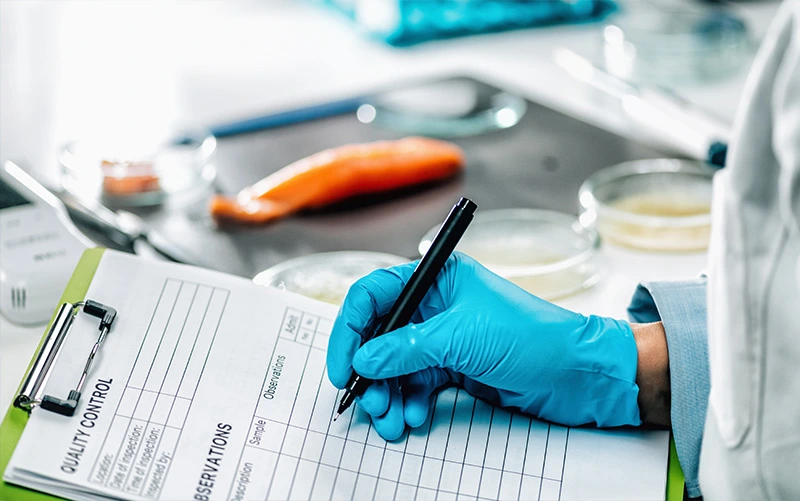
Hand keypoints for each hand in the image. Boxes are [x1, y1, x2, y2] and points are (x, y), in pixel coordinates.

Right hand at [327, 253, 641, 439]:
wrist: (579, 375)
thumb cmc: (535, 337)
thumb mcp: (463, 338)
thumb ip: (407, 348)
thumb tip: (364, 359)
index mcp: (437, 279)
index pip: (374, 294)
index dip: (351, 329)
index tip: (344, 365)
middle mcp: (435, 306)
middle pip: (380, 336)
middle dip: (369, 372)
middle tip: (369, 402)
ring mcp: (444, 338)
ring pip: (396, 366)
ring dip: (387, 394)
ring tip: (391, 420)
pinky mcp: (454, 368)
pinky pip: (416, 385)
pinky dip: (410, 402)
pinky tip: (414, 417)